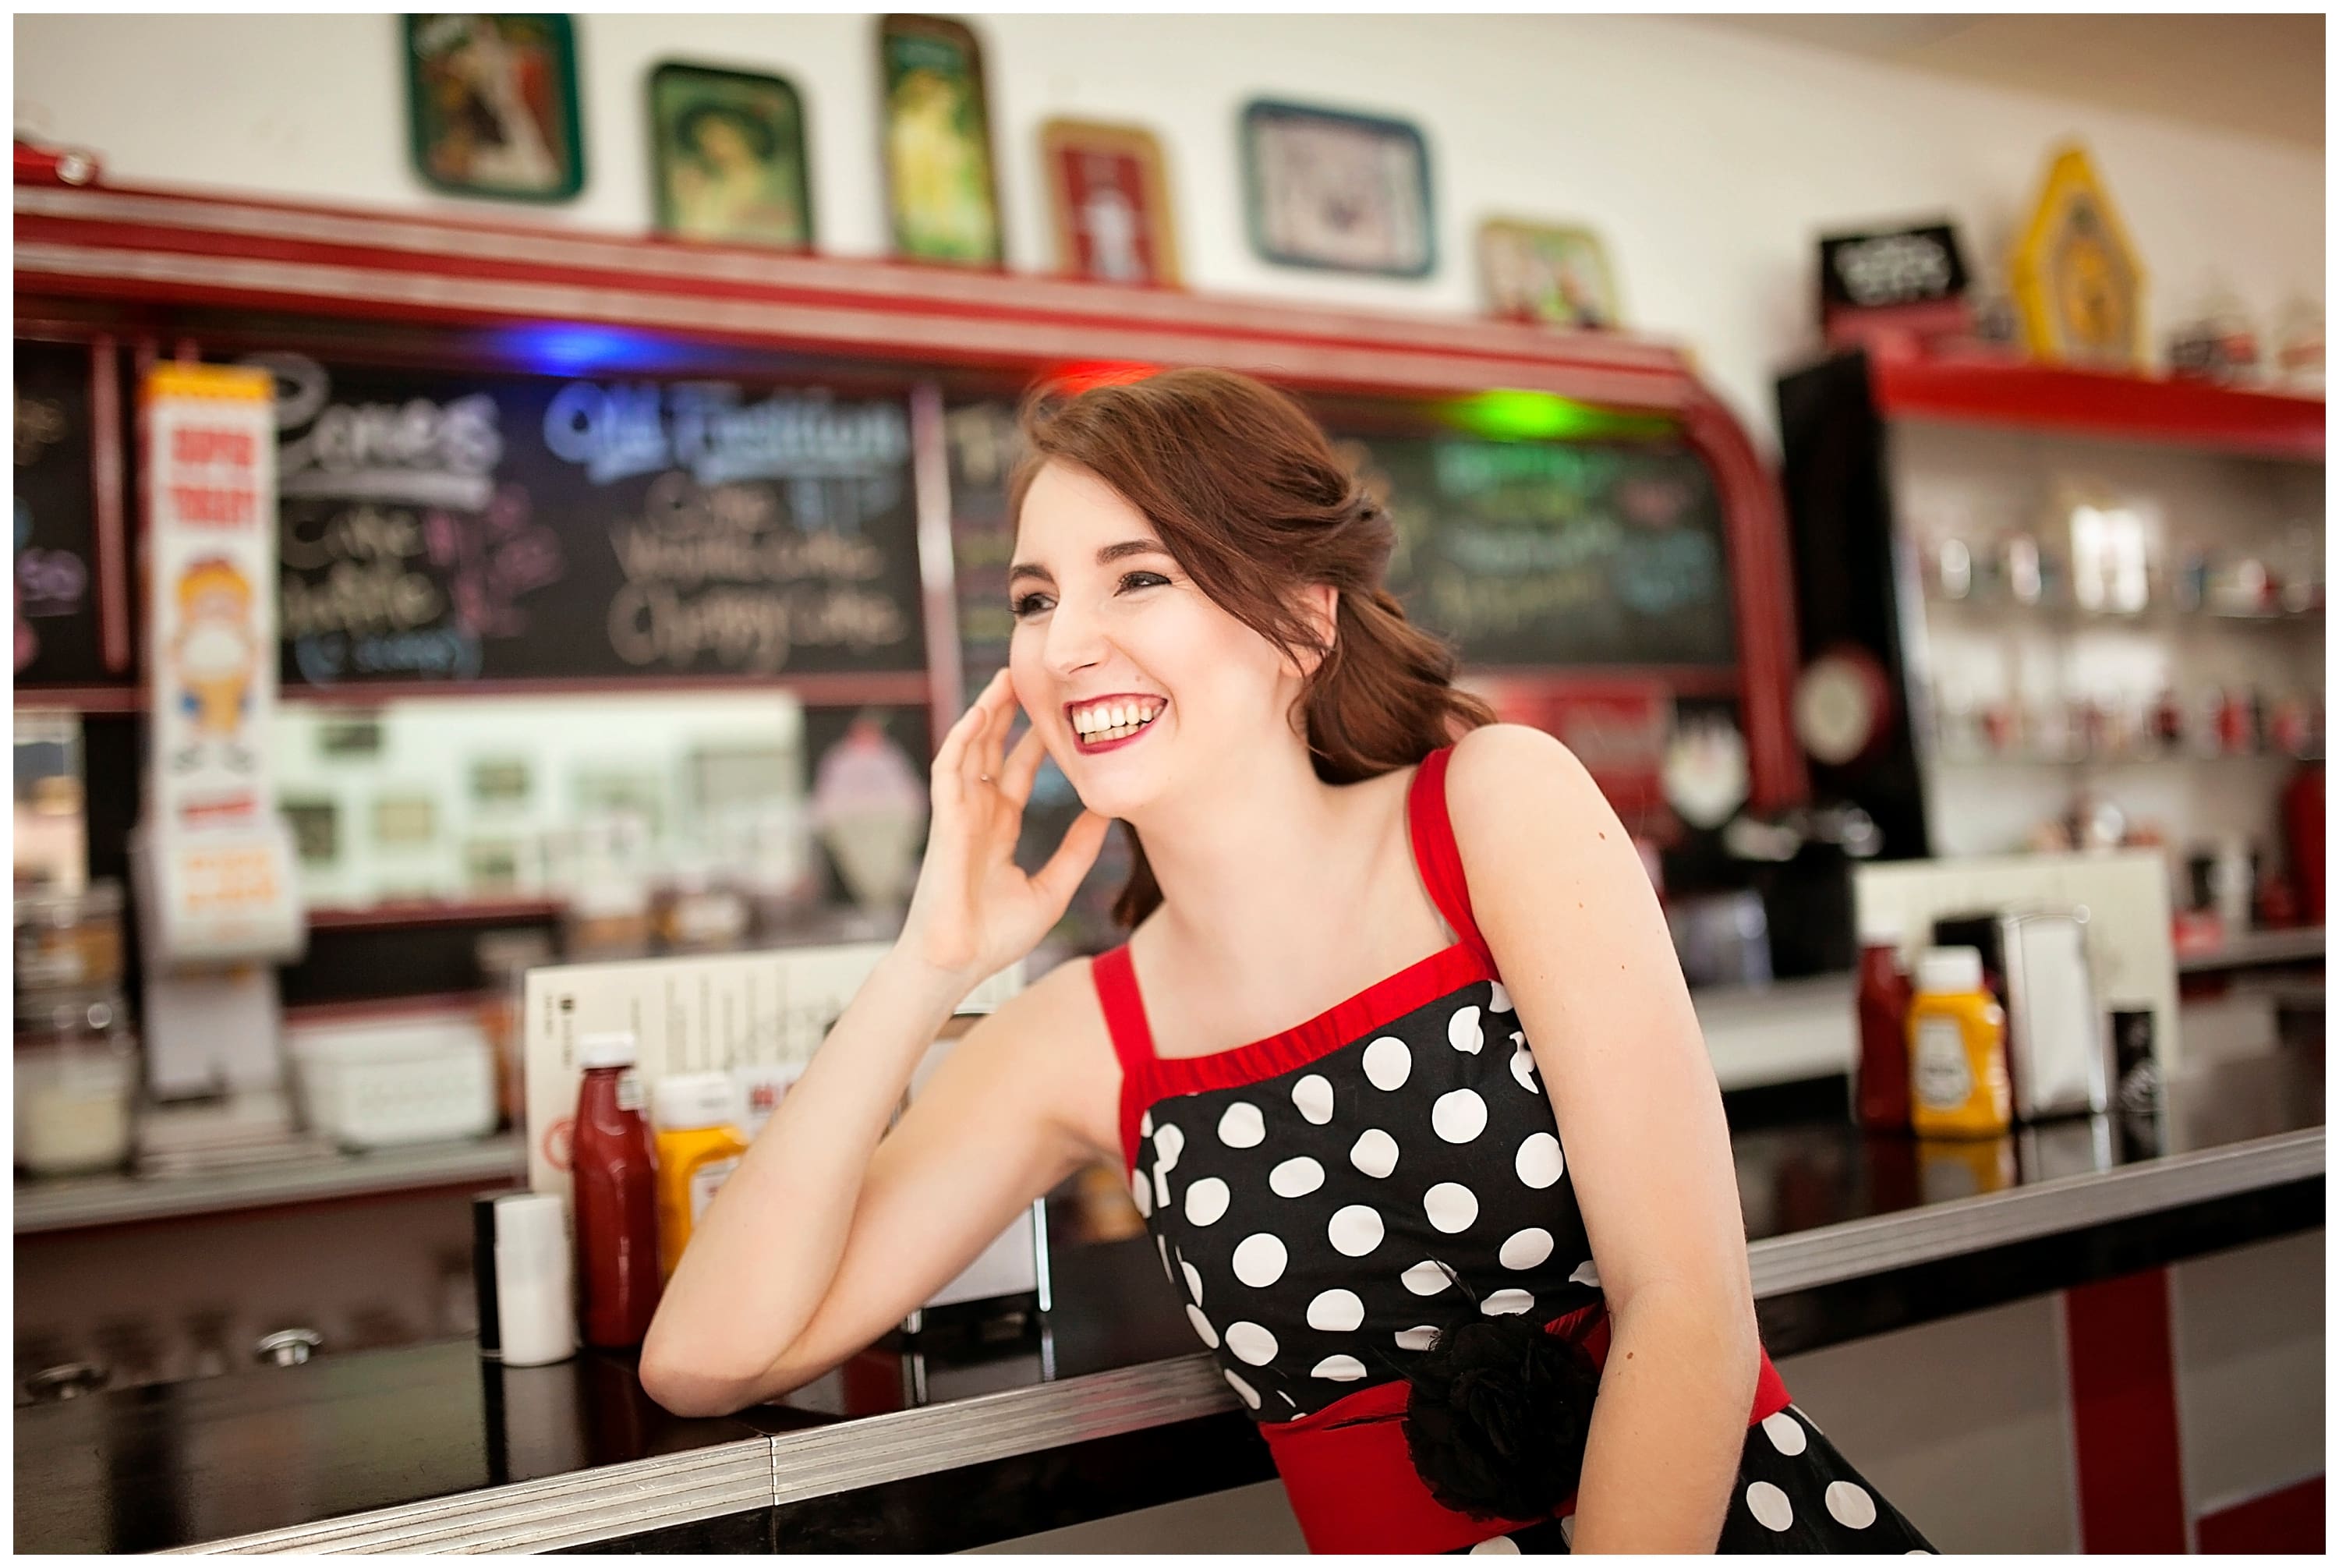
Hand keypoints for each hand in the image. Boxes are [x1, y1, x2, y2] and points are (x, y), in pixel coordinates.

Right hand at [899, 669, 1112, 983]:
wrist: (956, 965)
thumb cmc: (995, 938)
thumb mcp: (1052, 889)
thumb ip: (1077, 852)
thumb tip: (1107, 816)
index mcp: (999, 829)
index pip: (1020, 773)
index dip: (1037, 742)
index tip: (1062, 712)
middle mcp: (978, 814)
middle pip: (995, 751)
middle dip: (1011, 714)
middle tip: (1033, 674)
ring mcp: (959, 814)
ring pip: (971, 750)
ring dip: (986, 713)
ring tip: (1007, 676)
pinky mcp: (944, 820)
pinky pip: (949, 769)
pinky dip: (962, 740)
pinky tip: (981, 713)